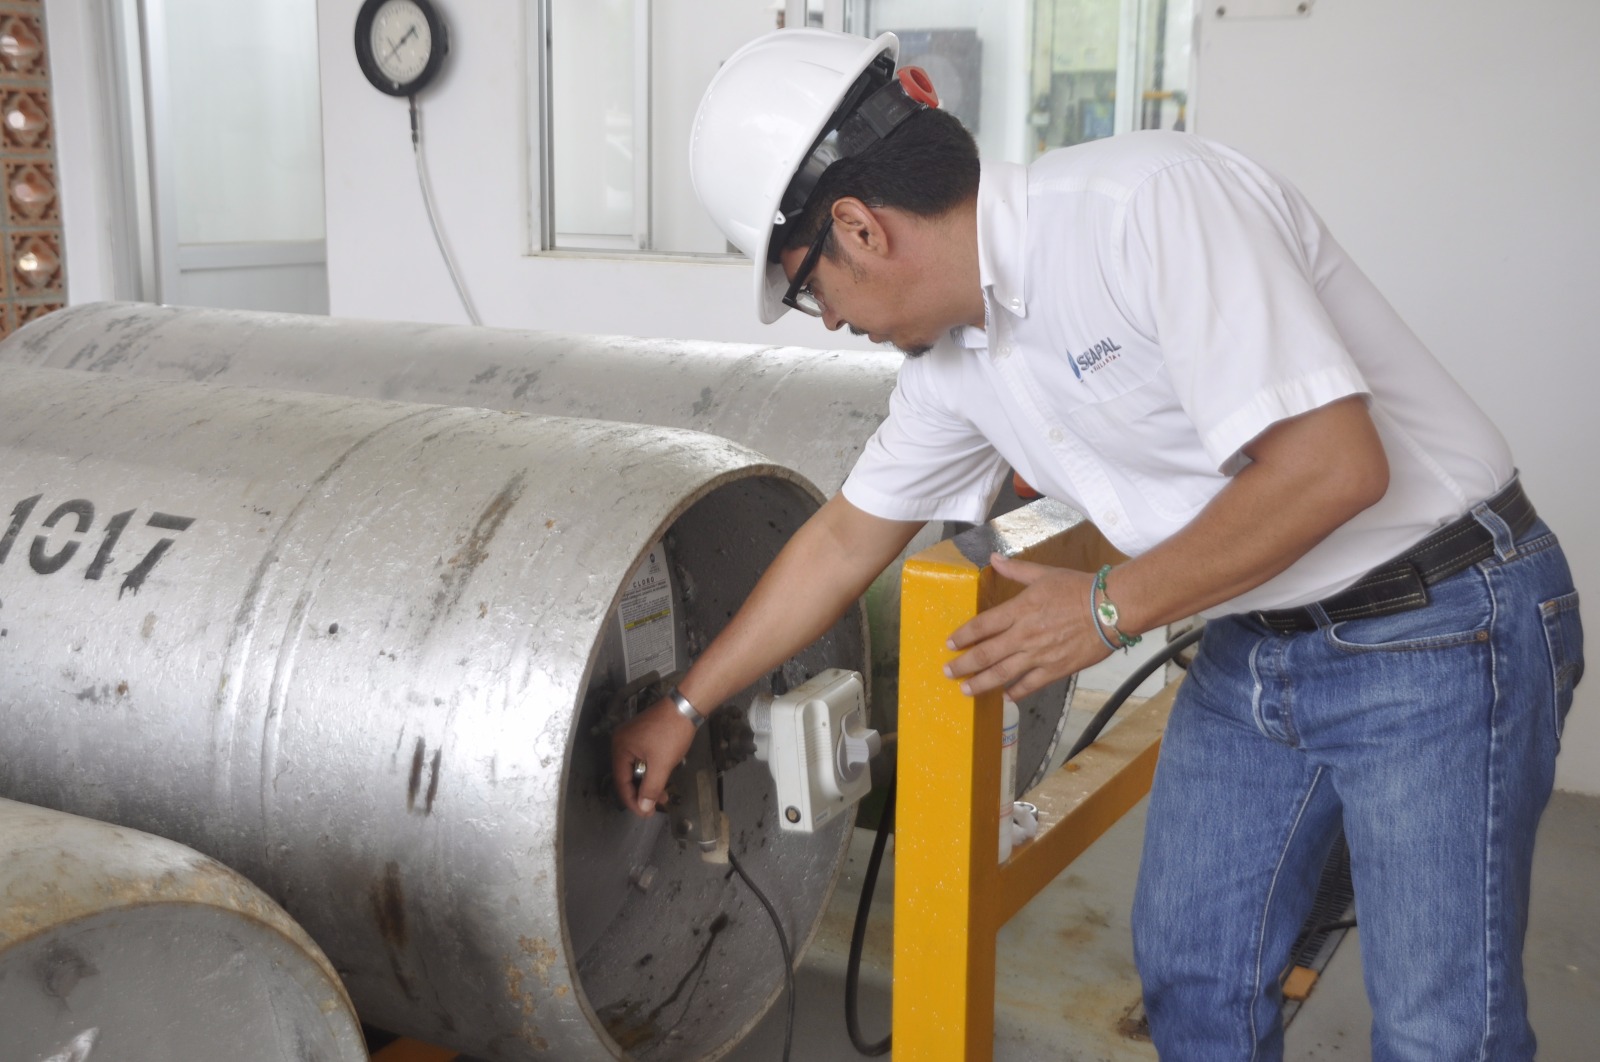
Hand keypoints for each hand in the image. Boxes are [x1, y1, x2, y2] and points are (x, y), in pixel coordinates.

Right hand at [610, 697, 695, 816]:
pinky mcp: (643, 735)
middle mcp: (621, 742)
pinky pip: (642, 759)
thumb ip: (650, 789)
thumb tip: (643, 808)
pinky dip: (652, 770)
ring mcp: (632, 737)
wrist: (686, 706)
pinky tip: (662, 778)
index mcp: (620, 748)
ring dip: (649, 783)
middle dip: (642, 793)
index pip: (621, 782)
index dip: (633, 801)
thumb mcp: (661, 765)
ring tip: (663, 795)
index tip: (645, 814)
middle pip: (628, 776)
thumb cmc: (671, 733)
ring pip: (637, 768)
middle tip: (655, 806)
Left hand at [943, 553, 1111, 697]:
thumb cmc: (1079, 588)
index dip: (963, 636)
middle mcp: (1024, 634)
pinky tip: (1005, 696)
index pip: (982, 625)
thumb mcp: (1044, 573)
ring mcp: (1039, 655)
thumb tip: (993, 557)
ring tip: (965, 690)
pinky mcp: (1056, 669)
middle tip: (948, 672)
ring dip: (981, 683)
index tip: (949, 644)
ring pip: (1002, 673)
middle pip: (985, 654)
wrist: (1111, 609)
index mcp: (1019, 609)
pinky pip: (1030, 684)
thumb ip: (1015, 570)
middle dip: (963, 664)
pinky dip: (1015, 692)